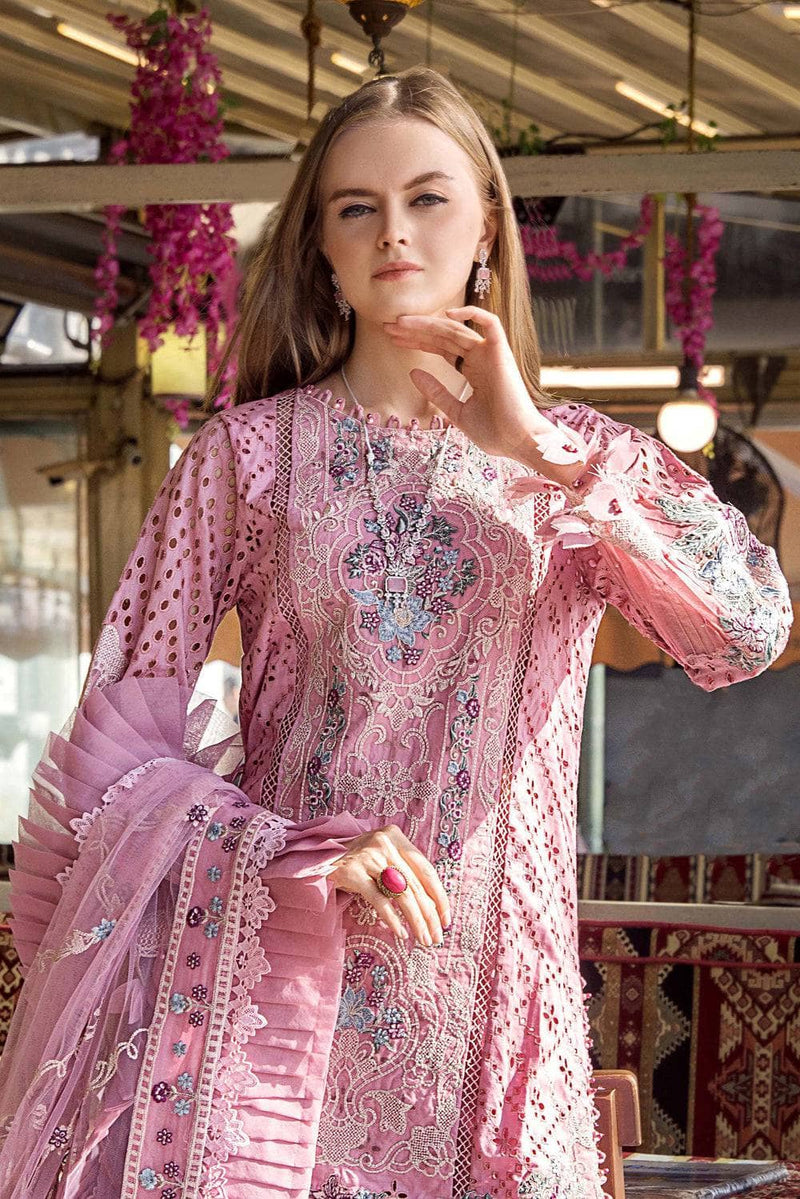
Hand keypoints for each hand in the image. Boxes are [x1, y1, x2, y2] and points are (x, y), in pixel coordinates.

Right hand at [327, 824, 451, 947]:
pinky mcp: (352, 871)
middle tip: (436, 937)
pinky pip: (379, 900)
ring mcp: (368, 856)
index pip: (426, 869)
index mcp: (396, 836)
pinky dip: (393, 919)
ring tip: (423, 939)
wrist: (316, 857)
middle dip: (430, 915)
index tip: (446, 920)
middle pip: (416, 885)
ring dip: (416, 921)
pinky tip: (402, 933)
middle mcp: (384, 842)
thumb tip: (433, 907)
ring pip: (402, 894)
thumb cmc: (356, 861)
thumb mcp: (382, 857)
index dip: (440, 897)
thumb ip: (404, 871)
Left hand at [384, 305, 552, 460]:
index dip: (418, 342)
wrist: (517, 442)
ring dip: (428, 324)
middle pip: (443, 336)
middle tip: (388, 326)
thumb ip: (437, 392)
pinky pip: (490, 323)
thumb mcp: (456, 412)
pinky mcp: (501, 352)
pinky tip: (446, 315)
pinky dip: (472, 314)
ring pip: (456, 329)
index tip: (394, 339)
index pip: (441, 348)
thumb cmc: (494, 432)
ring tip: (400, 321)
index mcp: (472, 371)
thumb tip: (413, 372)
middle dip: (415, 330)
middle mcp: (480, 358)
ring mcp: (491, 354)